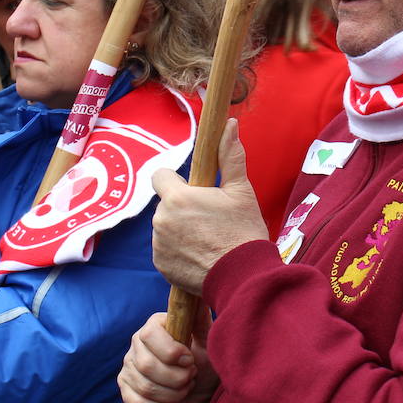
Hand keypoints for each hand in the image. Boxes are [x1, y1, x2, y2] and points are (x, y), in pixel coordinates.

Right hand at [119, 309, 218, 402]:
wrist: (200, 391)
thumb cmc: (204, 361)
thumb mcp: (208, 341)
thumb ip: (200, 319)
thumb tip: (197, 290)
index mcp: (154, 326)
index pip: (149, 335)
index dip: (170, 351)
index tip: (189, 359)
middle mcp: (136, 344)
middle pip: (146, 365)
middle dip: (177, 377)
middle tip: (192, 376)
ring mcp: (128, 368)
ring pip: (145, 387)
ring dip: (174, 394)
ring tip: (186, 388)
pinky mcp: (126, 390)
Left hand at [150, 118, 266, 294]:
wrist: (243, 278)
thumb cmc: (244, 232)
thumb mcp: (241, 191)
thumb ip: (230, 156)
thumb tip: (229, 125)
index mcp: (177, 197)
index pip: (160, 176)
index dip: (175, 181)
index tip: (193, 190)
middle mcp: (161, 219)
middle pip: (166, 204)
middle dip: (182, 207)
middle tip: (210, 219)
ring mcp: (159, 244)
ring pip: (165, 227)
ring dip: (179, 229)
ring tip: (207, 239)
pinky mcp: (160, 265)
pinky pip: (165, 250)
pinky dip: (178, 251)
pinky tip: (200, 255)